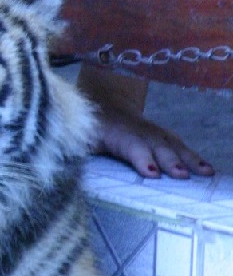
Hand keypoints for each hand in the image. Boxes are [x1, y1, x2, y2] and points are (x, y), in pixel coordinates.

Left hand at [78, 63, 213, 178]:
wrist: (101, 99)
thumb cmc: (85, 125)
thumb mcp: (75, 136)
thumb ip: (73, 150)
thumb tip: (68, 168)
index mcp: (113, 131)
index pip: (130, 145)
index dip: (141, 158)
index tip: (152, 173)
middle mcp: (137, 130)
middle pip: (155, 145)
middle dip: (169, 160)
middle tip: (181, 176)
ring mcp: (151, 130)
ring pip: (172, 143)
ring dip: (189, 158)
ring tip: (205, 173)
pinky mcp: (160, 134)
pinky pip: (178, 144)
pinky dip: (193, 156)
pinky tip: (207, 170)